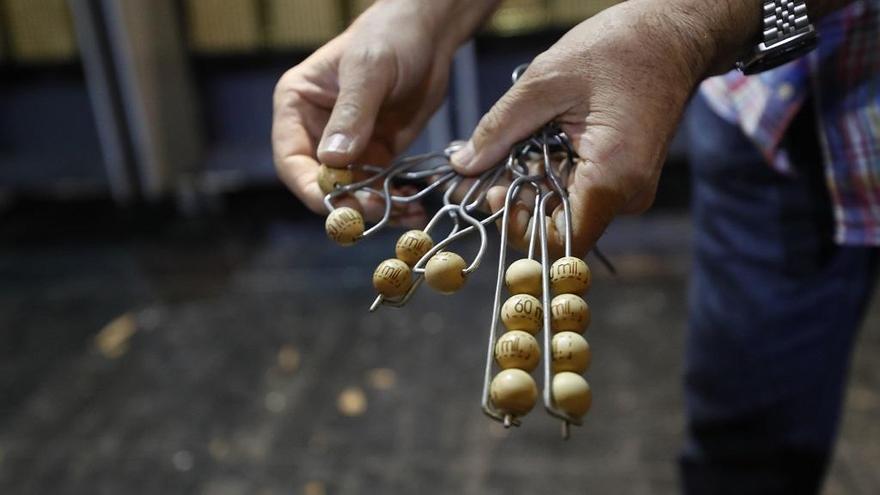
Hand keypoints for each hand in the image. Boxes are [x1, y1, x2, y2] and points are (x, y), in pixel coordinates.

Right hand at [273, 0, 497, 224]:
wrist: (430, 34)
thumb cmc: (391, 36)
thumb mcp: (369, 69)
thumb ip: (353, 112)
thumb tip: (333, 160)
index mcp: (297, 106)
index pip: (291, 160)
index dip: (311, 188)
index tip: (336, 206)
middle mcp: (316, 132)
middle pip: (322, 184)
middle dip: (349, 204)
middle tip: (381, 211)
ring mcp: (348, 147)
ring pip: (352, 194)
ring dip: (376, 210)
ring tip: (407, 214)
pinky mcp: (377, 155)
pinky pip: (379, 189)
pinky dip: (395, 203)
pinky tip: (414, 208)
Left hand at [451, 0, 758, 255]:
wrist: (673, 32)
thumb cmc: (622, 47)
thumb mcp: (545, 82)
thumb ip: (500, 129)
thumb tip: (463, 165)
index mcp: (612, 177)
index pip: (561, 244)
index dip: (520, 229)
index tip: (496, 195)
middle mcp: (626, 194)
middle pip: (557, 226)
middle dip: (517, 201)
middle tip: (486, 168)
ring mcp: (627, 188)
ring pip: (564, 207)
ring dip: (531, 184)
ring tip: (509, 146)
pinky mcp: (622, 176)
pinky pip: (577, 190)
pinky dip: (549, 172)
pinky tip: (536, 142)